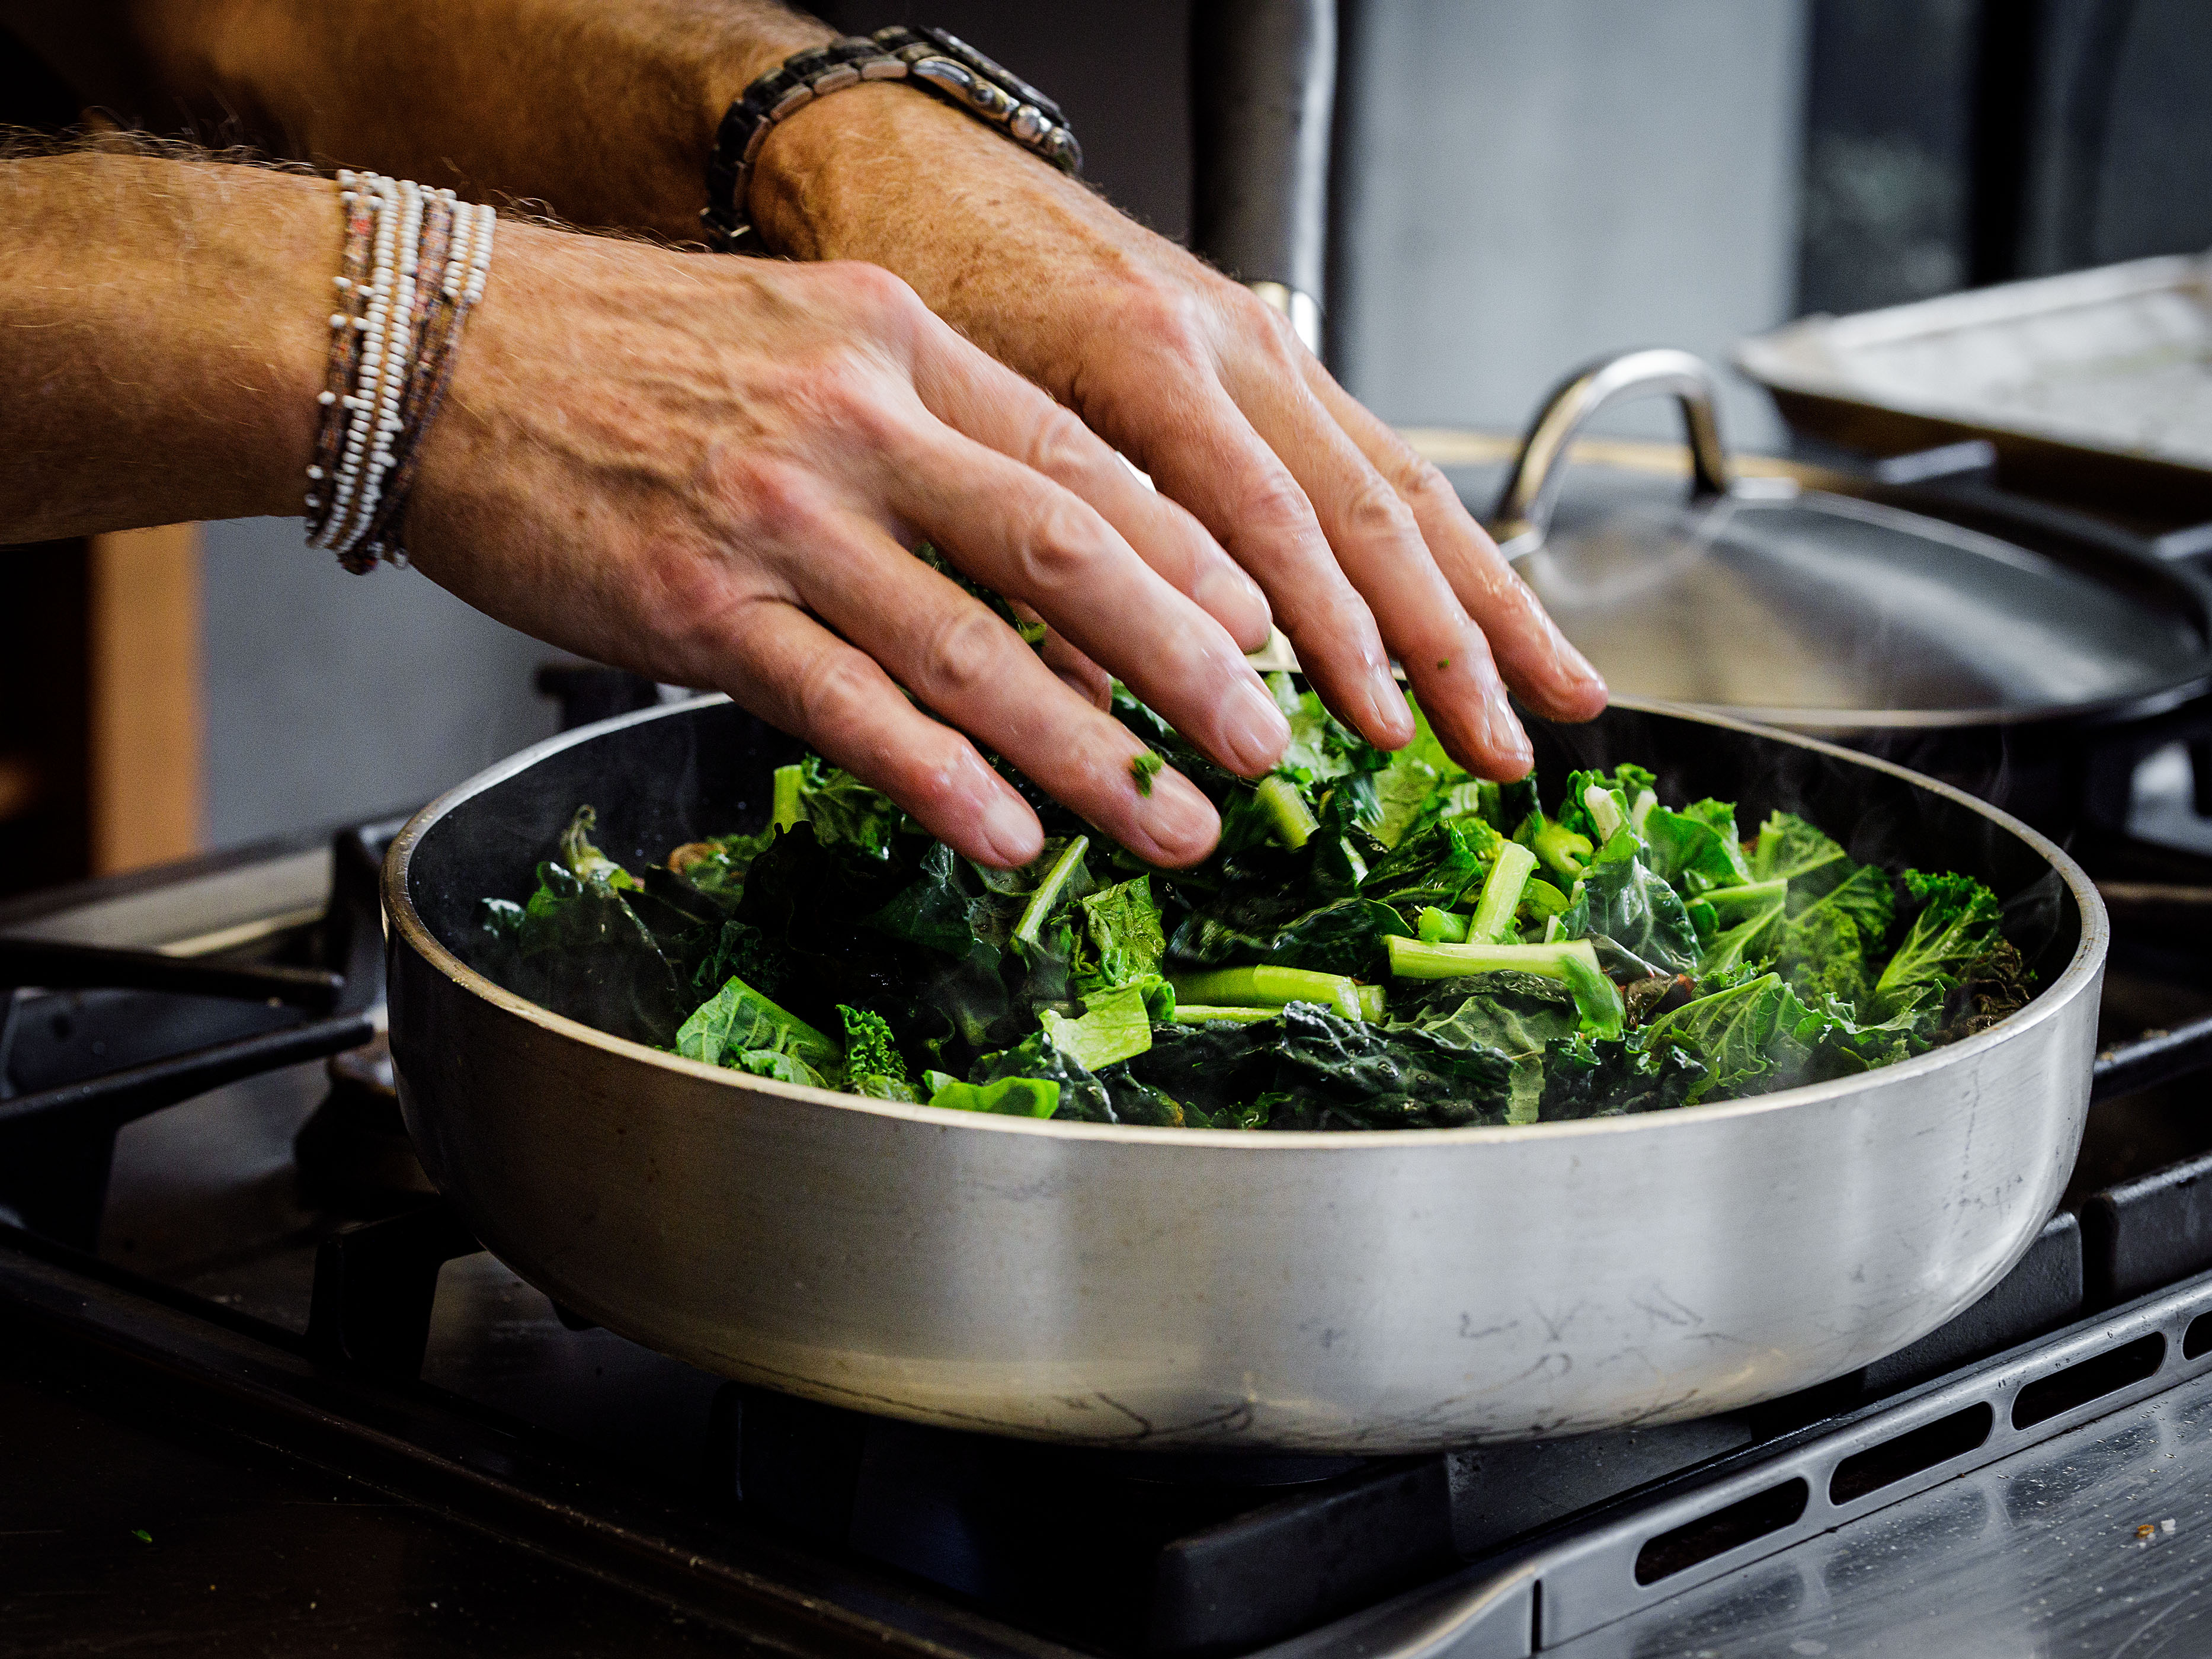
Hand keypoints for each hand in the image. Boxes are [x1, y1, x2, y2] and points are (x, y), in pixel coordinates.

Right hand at [408, 222, 1292, 868]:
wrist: (430, 347)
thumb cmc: (617, 353)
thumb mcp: (804, 344)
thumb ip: (930, 438)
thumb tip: (1048, 570)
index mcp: (899, 347)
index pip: (1084, 460)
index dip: (1190, 558)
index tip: (1264, 631)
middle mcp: (857, 425)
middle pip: (1067, 550)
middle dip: (1186, 663)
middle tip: (1263, 744)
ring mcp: (778, 517)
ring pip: (972, 647)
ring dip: (1087, 750)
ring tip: (1171, 822)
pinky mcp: (695, 604)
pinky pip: (842, 705)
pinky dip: (934, 776)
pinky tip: (1003, 834)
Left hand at [753, 85, 1608, 779]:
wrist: (923, 166)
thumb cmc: (926, 284)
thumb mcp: (955, 415)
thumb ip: (1038, 539)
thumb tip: (1111, 685)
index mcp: (1144, 357)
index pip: (1266, 516)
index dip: (1333, 632)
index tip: (1381, 726)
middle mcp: (1230, 345)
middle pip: (1372, 509)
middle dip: (1450, 643)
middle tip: (1501, 748)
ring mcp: (1267, 345)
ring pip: (1404, 483)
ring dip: (1486, 603)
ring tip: (1554, 694)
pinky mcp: (1273, 356)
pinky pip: (1380, 457)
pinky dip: (1444, 550)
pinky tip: (1488, 614)